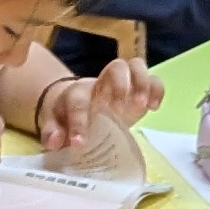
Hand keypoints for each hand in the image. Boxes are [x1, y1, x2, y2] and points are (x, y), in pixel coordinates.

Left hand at [37, 59, 161, 173]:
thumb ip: (53, 132)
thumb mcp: (56, 126)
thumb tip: (54, 142)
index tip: (79, 142)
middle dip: (120, 88)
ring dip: (142, 83)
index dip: (78, 122)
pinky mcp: (140, 89)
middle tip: (118, 112)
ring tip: (141, 106)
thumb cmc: (69, 118)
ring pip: (136, 66)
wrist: (83, 106)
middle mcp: (102, 82)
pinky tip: (153, 108)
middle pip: (116, 67)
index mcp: (79, 92)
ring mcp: (124, 82)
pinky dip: (157, 90)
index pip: (78, 100)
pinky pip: (154, 80)